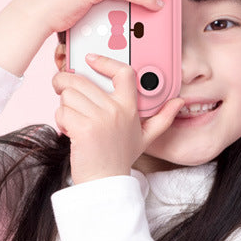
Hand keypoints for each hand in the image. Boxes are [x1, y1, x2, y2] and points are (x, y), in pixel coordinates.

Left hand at [52, 53, 184, 183]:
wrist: (105, 182)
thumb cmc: (120, 158)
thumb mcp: (145, 137)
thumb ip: (162, 118)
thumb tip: (178, 103)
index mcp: (130, 108)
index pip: (123, 73)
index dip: (104, 61)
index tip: (90, 58)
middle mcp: (117, 110)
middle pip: (82, 80)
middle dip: (66, 84)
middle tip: (62, 90)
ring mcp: (101, 119)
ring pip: (68, 94)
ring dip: (65, 106)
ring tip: (73, 119)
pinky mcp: (84, 128)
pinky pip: (63, 111)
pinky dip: (61, 121)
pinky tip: (70, 131)